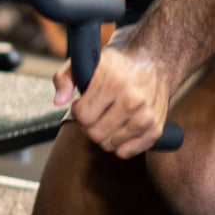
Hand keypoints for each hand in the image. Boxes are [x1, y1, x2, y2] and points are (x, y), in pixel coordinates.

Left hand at [53, 44, 170, 158]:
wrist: (153, 63)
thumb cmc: (115, 66)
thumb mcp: (87, 62)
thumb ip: (65, 78)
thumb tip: (59, 101)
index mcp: (114, 82)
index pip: (82, 117)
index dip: (78, 111)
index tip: (84, 102)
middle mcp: (132, 100)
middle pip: (95, 134)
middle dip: (89, 126)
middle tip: (96, 113)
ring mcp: (146, 116)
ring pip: (109, 145)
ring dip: (104, 135)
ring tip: (109, 118)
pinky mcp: (155, 130)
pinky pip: (125, 153)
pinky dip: (119, 145)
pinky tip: (121, 128)